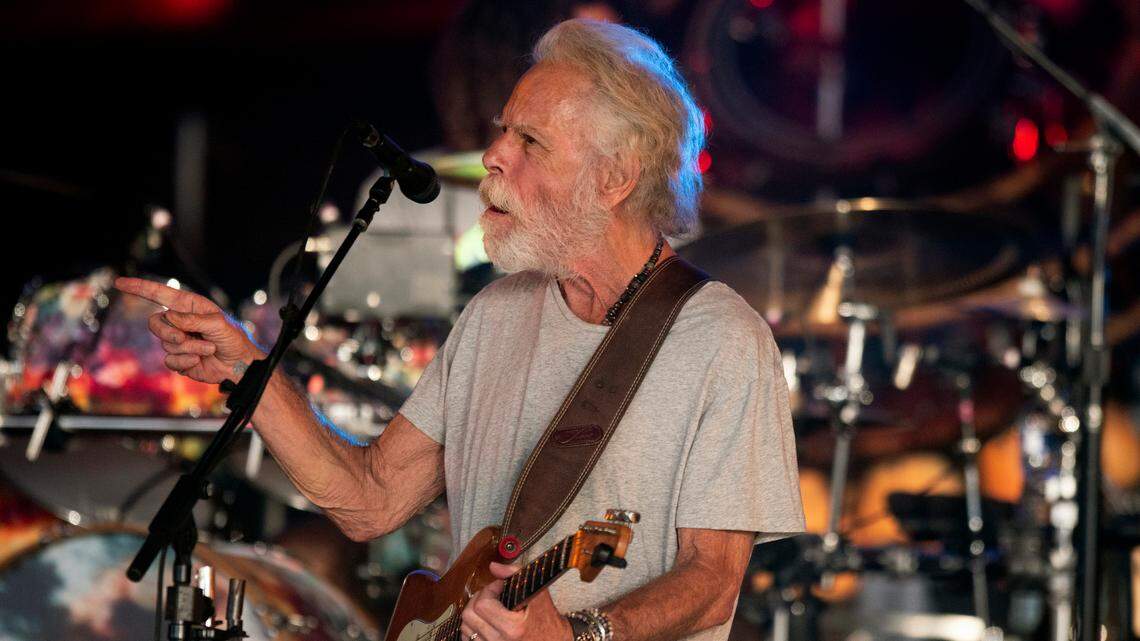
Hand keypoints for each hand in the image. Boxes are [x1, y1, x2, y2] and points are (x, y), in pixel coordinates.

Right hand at [114, 277, 264, 384]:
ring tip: (208, 349)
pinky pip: (170, 361)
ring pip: (166, 344)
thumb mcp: (218, 324)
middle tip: (185, 338)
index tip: (120, 282)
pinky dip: (186, 362)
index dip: (139, 287)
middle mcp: (179, 322)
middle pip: (154, 323)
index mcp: (188, 306)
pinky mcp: (178, 359)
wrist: (238, 365)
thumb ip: (194, 320)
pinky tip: (200, 361)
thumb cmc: (232, 339)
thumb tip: (169, 317)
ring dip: (189, 349)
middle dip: (168, 332)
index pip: (159, 294)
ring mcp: (177, 341)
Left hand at [460, 562, 572, 640]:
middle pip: (469, 615)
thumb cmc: (547, 620)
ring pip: (465, 627)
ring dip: (474, 612)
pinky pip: (468, 639)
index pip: (482, 603)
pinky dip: (472, 628)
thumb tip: (493, 566)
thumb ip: (516, 575)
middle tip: (492, 594)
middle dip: (478, 598)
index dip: (489, 589)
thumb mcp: (539, 595)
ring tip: (488, 607)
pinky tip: (484, 621)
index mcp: (512, 627)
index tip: (500, 586)